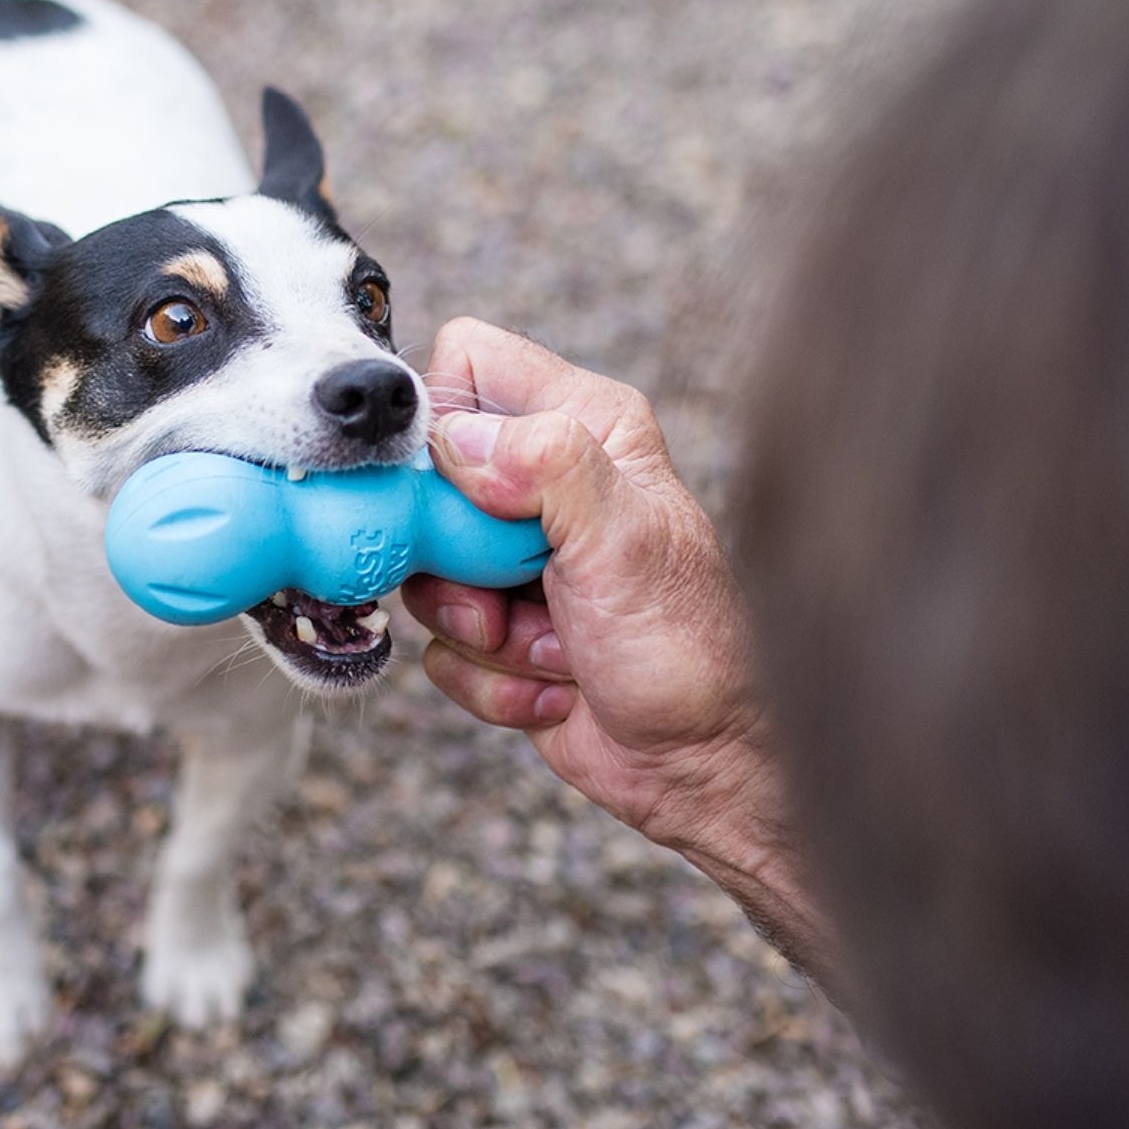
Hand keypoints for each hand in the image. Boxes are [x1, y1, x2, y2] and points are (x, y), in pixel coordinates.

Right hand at [406, 319, 836, 982]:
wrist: (707, 764)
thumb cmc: (692, 647)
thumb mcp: (623, 539)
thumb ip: (545, 464)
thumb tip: (454, 440)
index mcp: (582, 424)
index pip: (463, 364)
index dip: (443, 424)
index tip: (461, 495)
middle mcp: (543, 479)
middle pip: (421, 480)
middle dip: (458, 558)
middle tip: (514, 589)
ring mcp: (513, 557)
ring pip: (422, 573)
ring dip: (482, 631)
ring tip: (554, 648)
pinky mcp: (495, 627)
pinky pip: (437, 646)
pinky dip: (492, 680)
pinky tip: (556, 686)